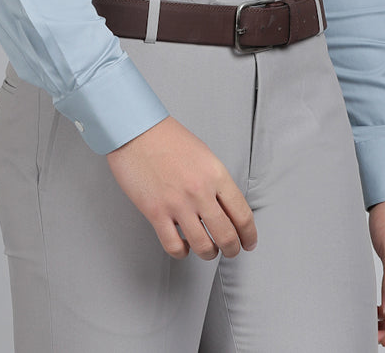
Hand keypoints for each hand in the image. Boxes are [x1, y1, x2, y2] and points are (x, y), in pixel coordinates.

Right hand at [106, 116, 257, 260]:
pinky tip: (182, 247)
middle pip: (226, 235)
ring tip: (208, 250)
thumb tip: (224, 206)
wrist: (136, 130)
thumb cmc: (166, 138)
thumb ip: (215, 181)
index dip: (248, 234)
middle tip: (231, 250)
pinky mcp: (155, 213)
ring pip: (203, 246)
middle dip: (232, 249)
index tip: (248, 241)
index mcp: (215, 174)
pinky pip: (173, 246)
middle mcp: (200, 191)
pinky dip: (181, 252)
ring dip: (209, 253)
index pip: (242, 214)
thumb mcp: (203, 154)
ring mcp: (178, 204)